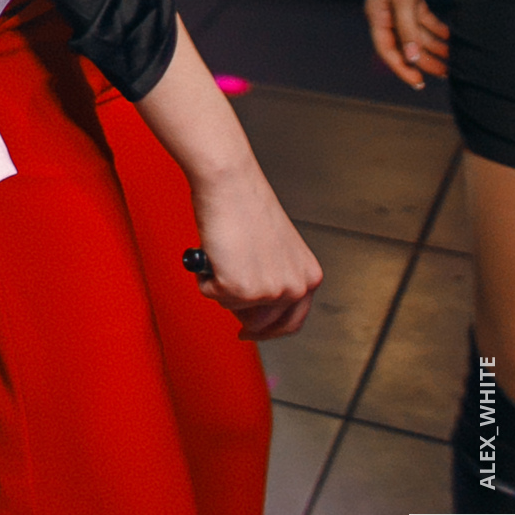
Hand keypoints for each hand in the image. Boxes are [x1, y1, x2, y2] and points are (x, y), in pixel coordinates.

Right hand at [189, 162, 322, 339]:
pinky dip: (205, 276)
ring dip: (221, 285)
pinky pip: (211, 295)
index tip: (252, 332)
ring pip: (232, 308)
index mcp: (309, 277)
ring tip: (224, 252)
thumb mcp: (276, 249)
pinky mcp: (241, 290)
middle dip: (239, 308)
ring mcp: (269, 292)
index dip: (269, 330)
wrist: (231, 182)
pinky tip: (214, 250)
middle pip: (260, 324)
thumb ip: (275, 277)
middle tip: (226, 286)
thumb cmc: (247, 204)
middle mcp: (295, 288)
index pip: (292, 322)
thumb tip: (255, 302)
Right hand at [365, 0, 448, 89]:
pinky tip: (449, 36)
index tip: (418, 82)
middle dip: (425, 60)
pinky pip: (423, 21)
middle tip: (445, 73)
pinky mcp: (410, 1)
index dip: (402, 68)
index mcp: (377, 18)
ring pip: (417, 34)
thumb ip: (407, 29)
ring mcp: (398, 9)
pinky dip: (435, 29)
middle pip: (405, 45)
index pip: (388, 51)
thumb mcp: (403, 1)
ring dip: (434, 46)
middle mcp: (386, 17)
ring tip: (453, 57)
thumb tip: (411, 57)